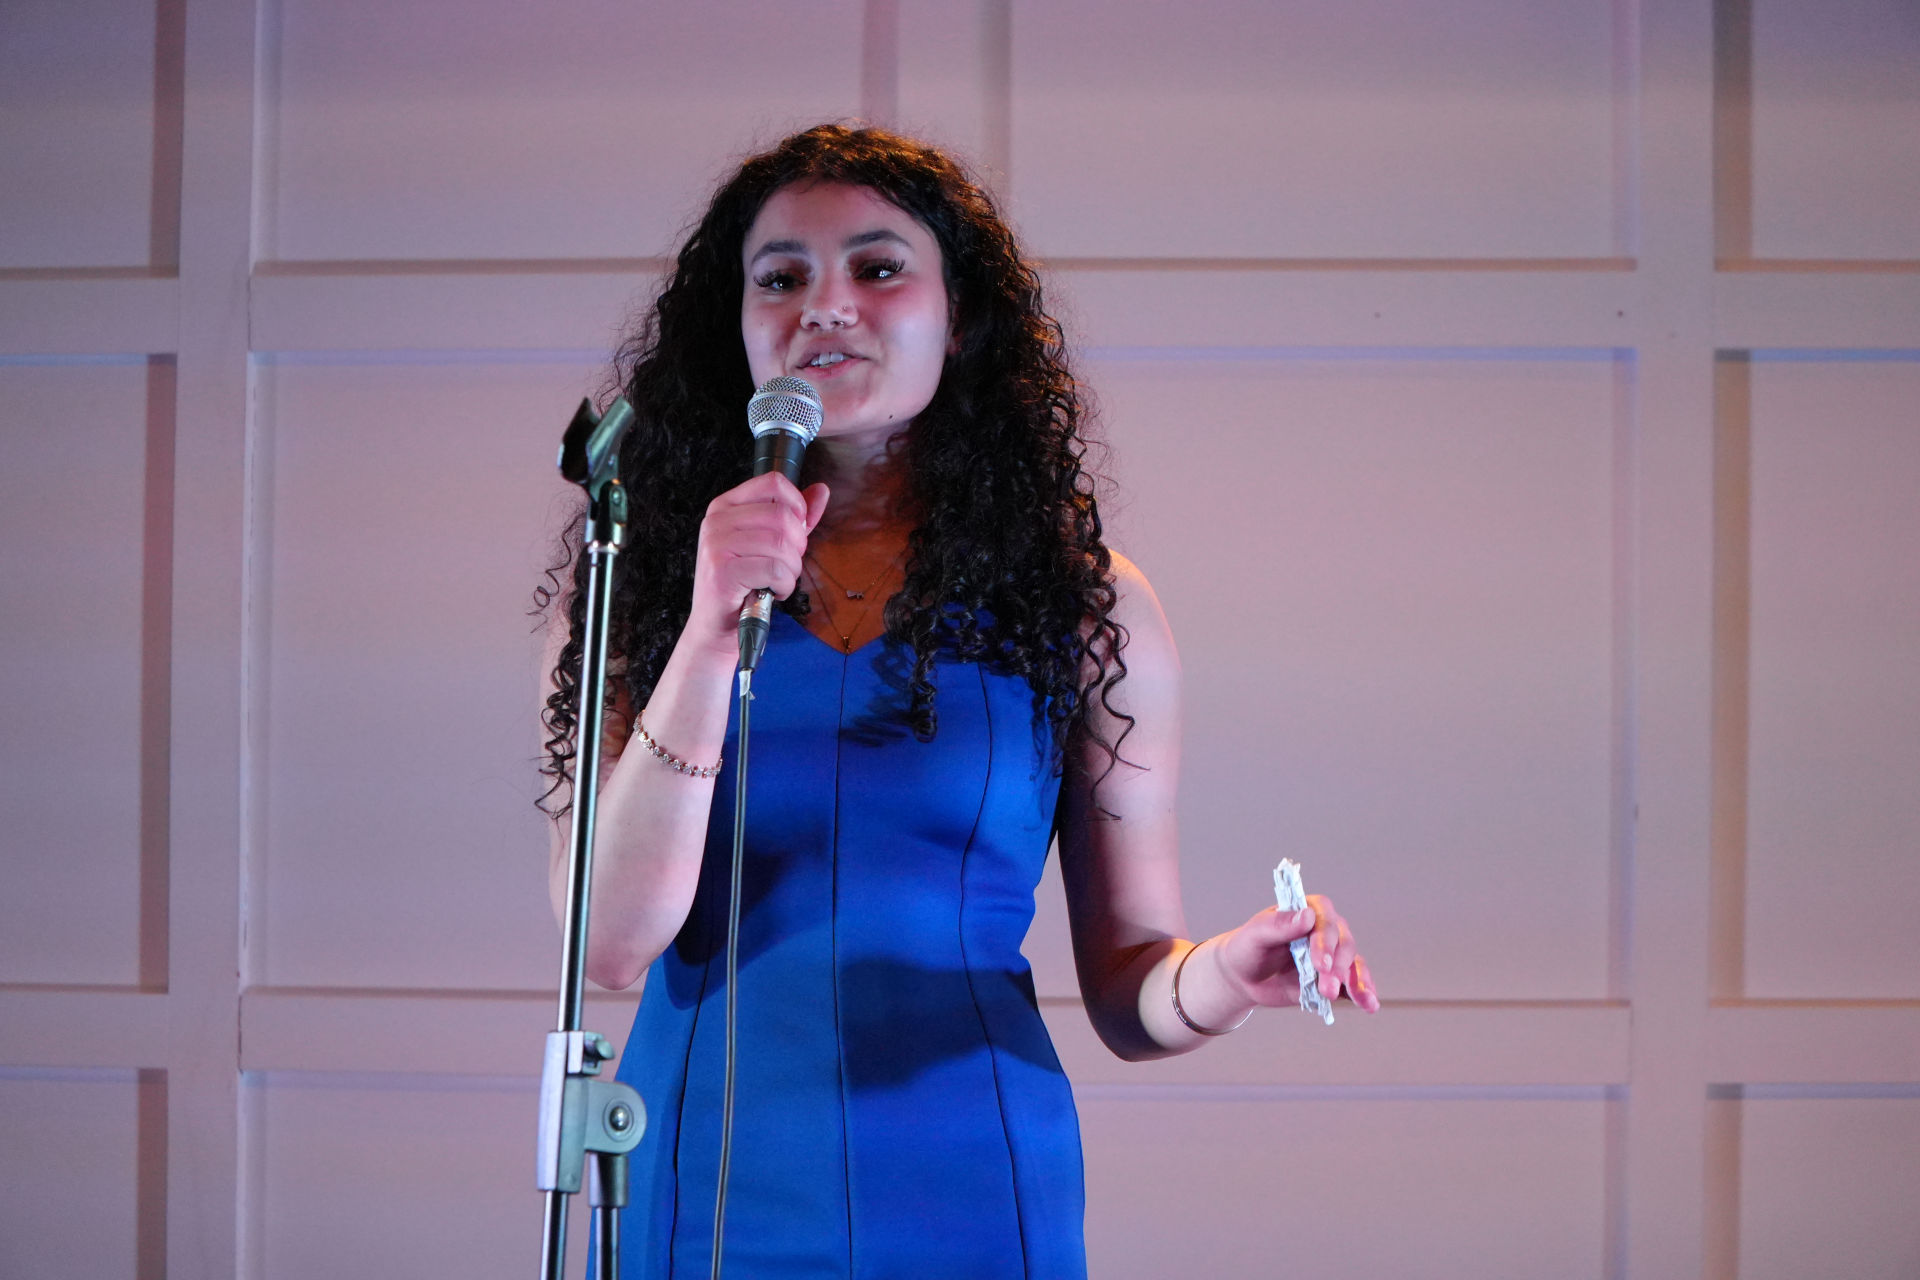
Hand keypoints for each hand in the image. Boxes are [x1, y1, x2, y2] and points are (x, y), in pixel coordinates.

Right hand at [685, 472, 829, 656]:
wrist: (716, 626)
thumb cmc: (743, 584)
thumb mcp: (769, 544)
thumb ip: (795, 517)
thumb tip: (821, 491)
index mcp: (726, 506)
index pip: (773, 482)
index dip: (796, 506)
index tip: (795, 532)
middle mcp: (717, 520)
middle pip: (782, 515)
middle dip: (797, 545)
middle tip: (787, 565)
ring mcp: (717, 544)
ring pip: (781, 543)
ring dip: (791, 569)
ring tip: (778, 581)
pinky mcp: (722, 571)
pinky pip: (775, 569)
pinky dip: (784, 586)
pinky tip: (772, 592)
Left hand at [1215, 896, 1379, 1013]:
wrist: (1244, 976)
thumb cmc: (1248, 948)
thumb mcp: (1255, 935)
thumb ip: (1278, 925)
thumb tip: (1307, 916)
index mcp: (1307, 910)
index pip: (1325, 919)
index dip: (1326, 940)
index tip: (1320, 963)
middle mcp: (1325, 930)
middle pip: (1343, 944)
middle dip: (1337, 968)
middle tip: (1326, 988)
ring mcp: (1332, 955)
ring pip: (1353, 964)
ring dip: (1356, 982)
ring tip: (1362, 1000)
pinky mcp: (1334, 977)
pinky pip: (1354, 983)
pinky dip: (1363, 993)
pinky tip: (1369, 1004)